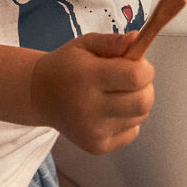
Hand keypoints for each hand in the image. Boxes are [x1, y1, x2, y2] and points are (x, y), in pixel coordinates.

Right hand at [31, 32, 153, 153]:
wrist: (40, 94)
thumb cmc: (66, 65)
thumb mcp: (84, 44)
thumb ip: (112, 41)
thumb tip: (137, 39)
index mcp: (86, 76)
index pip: (134, 77)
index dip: (144, 68)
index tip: (138, 63)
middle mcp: (89, 107)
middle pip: (143, 102)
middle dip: (145, 87)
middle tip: (131, 78)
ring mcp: (94, 131)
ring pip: (140, 116)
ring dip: (136, 102)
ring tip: (116, 93)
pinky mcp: (98, 146)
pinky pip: (132, 132)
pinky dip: (128, 119)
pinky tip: (109, 110)